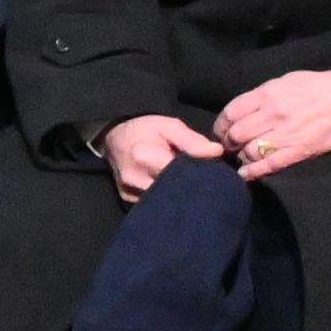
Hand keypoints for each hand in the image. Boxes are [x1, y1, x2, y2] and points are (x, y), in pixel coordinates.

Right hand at [104, 111, 226, 200]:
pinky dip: (166, 199)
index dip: (200, 174)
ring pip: (166, 202)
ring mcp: (131, 193)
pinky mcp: (128, 201)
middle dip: (190, 187)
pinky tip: (170, 189)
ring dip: (178, 194)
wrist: (113, 139)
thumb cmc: (143, 130)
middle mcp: (136, 180)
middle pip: (175, 192)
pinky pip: (154, 204)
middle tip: (199, 178)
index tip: (209, 171)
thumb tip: (217, 152)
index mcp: (145, 158)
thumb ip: (192, 140)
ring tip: (185, 183)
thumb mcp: (168, 126)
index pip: (183, 174)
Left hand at [218, 69, 330, 178]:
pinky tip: (245, 174)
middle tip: (229, 146)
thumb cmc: (317, 87)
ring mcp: (287, 134)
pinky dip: (253, 172)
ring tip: (241, 156)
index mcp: (267, 95)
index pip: (231, 113)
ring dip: (241, 156)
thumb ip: (261, 96)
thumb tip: (240, 111)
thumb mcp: (285, 82)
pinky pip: (270, 165)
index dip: (221, 125)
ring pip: (250, 151)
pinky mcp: (300, 151)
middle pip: (236, 135)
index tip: (221, 130)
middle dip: (228, 142)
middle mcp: (273, 115)